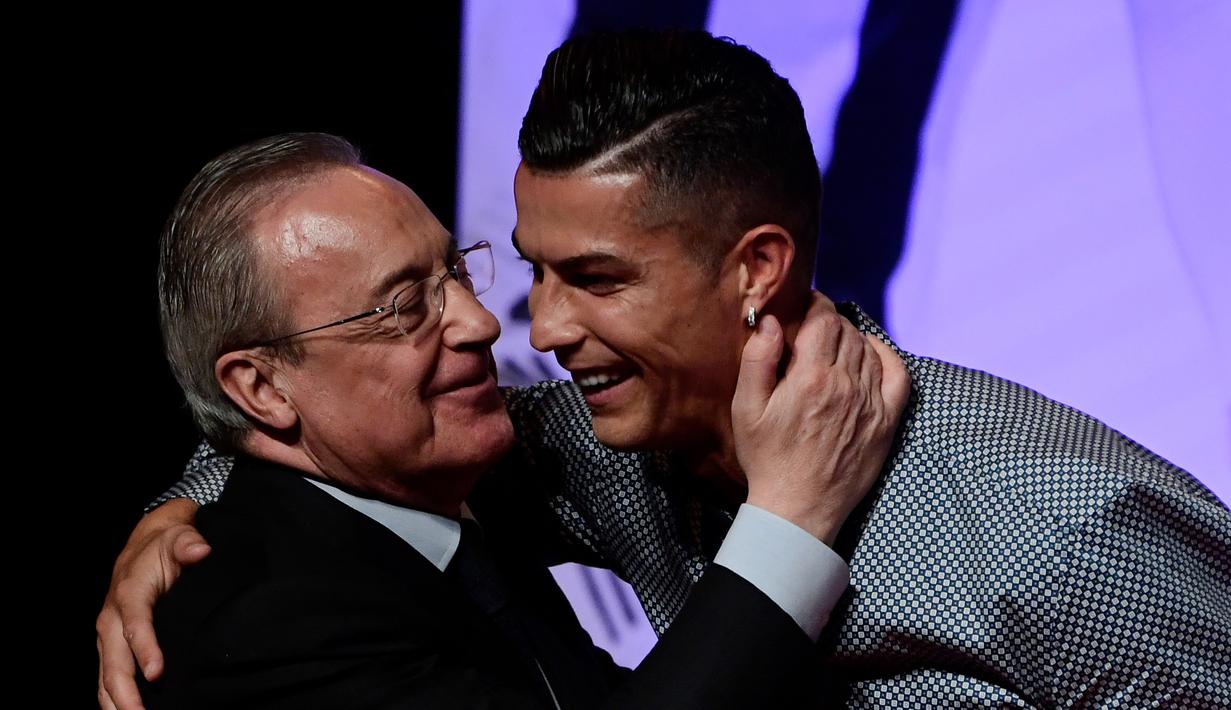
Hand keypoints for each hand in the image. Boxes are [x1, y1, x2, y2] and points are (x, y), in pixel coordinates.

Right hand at [96, 499, 206, 709]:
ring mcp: (107, 637)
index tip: (157, 673)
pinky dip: (112, 700)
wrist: (143, 547)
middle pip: (114, 663)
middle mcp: (111, 620)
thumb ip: (188, 543)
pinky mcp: (110, 647)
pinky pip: (106, 678)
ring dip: (116, 703)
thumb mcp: (178, 538)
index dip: (145, 650)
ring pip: (105, 677)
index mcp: (129, 596)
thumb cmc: (163, 547)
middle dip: (125, 693)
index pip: (136, 627)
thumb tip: (200, 550)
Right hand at [732, 293, 909, 544]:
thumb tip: (772, 322)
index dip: (814, 303)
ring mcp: (871, 404)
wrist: (798, 507)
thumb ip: (758, 359)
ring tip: (833, 344)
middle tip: (812, 329)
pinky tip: (872, 354)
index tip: (804, 304)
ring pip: (868, 350)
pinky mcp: (886, 422)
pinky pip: (898, 376)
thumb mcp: (746, 408)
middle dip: (829, 321)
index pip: (823, 319)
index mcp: (811, 377)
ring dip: (852, 339)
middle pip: (847, 331)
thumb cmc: (767, 458)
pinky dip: (887, 357)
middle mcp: (846, 385)